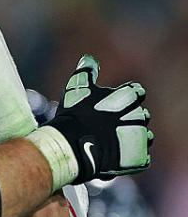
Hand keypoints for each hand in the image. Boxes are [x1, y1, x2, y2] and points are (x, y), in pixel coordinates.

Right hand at [45, 55, 152, 182]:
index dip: (125, 97)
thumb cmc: (74, 115)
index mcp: (128, 97)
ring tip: (112, 140)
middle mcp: (139, 116)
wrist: (71, 146)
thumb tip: (89, 58)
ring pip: (145, 135)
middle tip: (107, 124)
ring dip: (133, 137)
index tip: (112, 104)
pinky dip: (132, 155)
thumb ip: (86, 71)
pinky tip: (116, 153)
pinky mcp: (138, 158)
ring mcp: (140, 138)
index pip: (137, 92)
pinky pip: (141, 156)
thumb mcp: (76, 88)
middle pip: (141, 114)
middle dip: (129, 118)